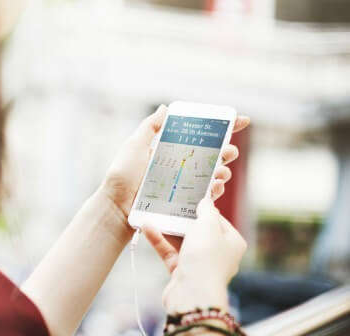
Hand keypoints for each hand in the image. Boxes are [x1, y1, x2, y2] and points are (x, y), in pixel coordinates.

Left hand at [100, 105, 249, 227]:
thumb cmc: (122, 175)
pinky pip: (204, 195)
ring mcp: (181, 184)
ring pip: (212, 175)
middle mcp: (178, 165)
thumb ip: (150, 127)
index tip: (241, 120)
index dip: (222, 128)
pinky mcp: (182, 202)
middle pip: (211, 155)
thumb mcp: (135, 146)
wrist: (116, 206)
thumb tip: (165, 107)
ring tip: (222, 172)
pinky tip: (216, 187)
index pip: (199, 135)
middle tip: (231, 152)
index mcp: (169, 149)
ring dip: (223, 171)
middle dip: (227, 151)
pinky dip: (214, 190)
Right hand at [143, 197, 246, 312]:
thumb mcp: (208, 225)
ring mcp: (199, 264)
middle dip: (182, 218)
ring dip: (168, 229)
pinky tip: (147, 228)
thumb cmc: (206, 257)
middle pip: (199, 230)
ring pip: (182, 241)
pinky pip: (170, 252)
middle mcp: (218, 254)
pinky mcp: (182, 272)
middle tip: (169, 204)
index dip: (204, 209)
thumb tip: (206, 202)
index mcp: (232, 242)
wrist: (192, 293)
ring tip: (154, 214)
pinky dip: (160, 241)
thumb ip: (207, 210)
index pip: (218, 220)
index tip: (189, 198)